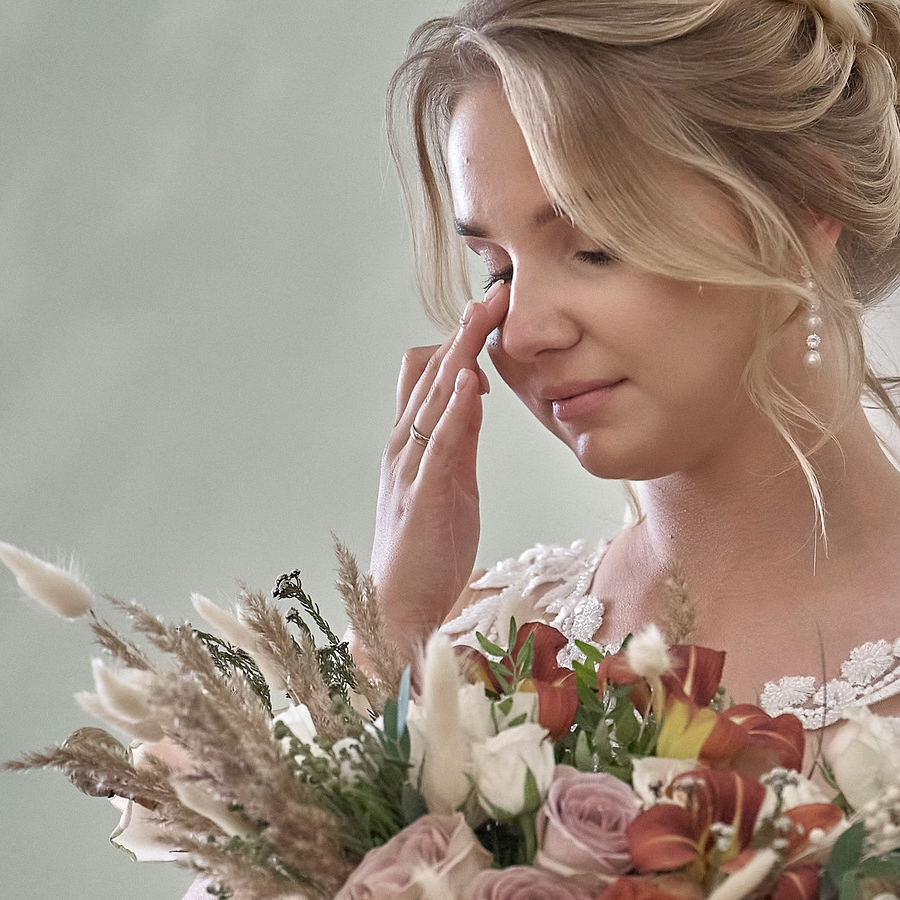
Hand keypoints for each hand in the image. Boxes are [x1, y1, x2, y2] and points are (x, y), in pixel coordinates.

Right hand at [370, 283, 508, 663]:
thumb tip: (474, 395)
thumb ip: (460, 440)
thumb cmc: (429, 548)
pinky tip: (470, 383)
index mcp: (411, 441)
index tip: (494, 309)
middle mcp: (403, 445)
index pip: (429, 374)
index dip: (460, 339)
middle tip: (499, 293)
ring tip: (485, 317)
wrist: (400, 606)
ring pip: (431, 396)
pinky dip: (453, 410)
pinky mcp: (424, 494)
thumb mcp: (453, 481)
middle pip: (430, 371)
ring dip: (459, 353)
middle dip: (465, 331)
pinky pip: (439, 443)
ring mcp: (410, 467)